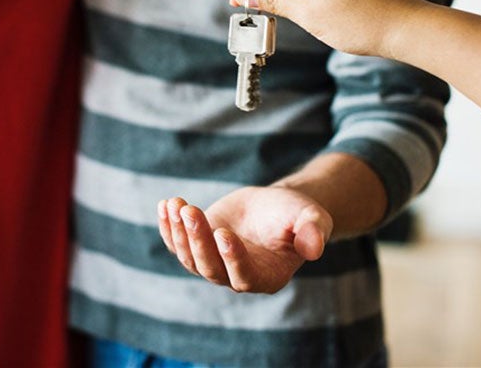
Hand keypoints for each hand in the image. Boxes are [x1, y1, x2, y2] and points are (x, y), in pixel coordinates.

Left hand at [157, 186, 332, 293]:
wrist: (274, 206)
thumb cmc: (296, 214)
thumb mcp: (311, 217)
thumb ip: (314, 231)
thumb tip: (315, 248)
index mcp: (266, 276)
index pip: (243, 276)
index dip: (231, 257)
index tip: (223, 232)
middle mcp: (236, 276)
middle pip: (210, 268)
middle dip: (198, 239)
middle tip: (190, 210)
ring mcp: (214, 263)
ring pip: (190, 257)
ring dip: (179, 232)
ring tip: (175, 204)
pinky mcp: (198, 247)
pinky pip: (177, 243)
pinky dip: (168, 227)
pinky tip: (165, 205)